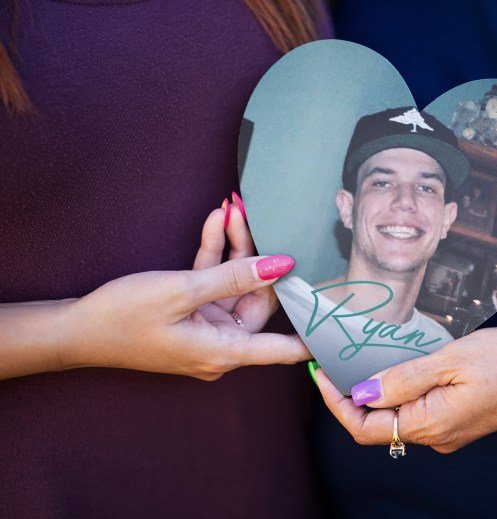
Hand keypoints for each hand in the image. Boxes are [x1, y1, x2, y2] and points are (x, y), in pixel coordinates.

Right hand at [59, 194, 309, 380]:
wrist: (75, 329)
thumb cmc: (125, 317)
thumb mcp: (182, 290)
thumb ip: (234, 276)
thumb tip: (282, 264)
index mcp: (224, 350)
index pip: (284, 349)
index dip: (314, 335)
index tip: (342, 322)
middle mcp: (221, 343)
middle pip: (257, 298)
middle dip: (256, 254)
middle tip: (254, 214)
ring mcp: (205, 328)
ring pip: (234, 284)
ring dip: (233, 247)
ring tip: (233, 207)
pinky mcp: (190, 314)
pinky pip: (211, 283)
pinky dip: (212, 256)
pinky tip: (215, 221)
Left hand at [315, 325, 496, 452]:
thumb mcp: (452, 359)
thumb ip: (403, 378)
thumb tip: (362, 393)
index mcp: (432, 424)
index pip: (364, 427)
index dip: (336, 402)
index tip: (321, 371)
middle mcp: (438, 436)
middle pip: (378, 424)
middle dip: (352, 393)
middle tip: (337, 357)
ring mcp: (452, 431)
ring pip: (399, 415)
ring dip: (377, 390)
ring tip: (363, 356)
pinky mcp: (462, 420)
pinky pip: (419, 410)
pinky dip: (401, 390)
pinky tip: (400, 364)